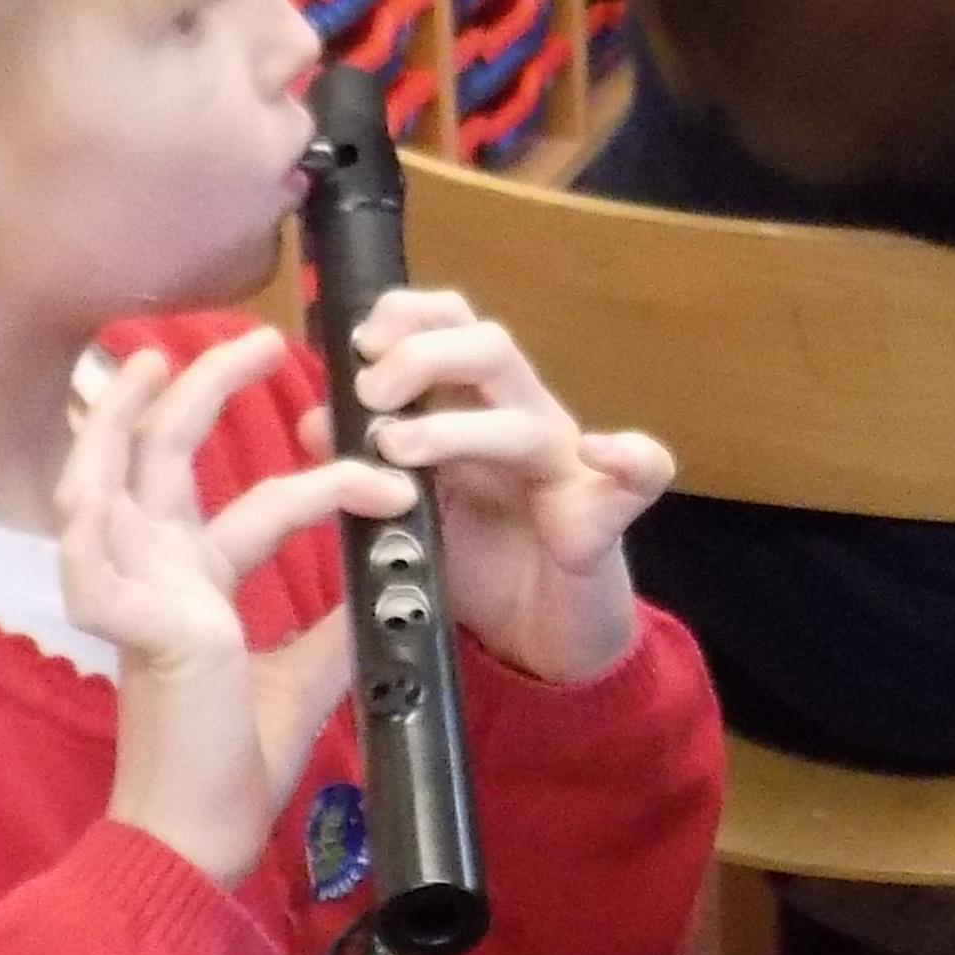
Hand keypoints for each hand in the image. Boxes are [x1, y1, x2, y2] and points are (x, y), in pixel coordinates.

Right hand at [58, 327, 395, 892]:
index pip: (223, 493)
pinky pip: (102, 564)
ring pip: (106, 486)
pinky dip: (121, 524)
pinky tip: (116, 491)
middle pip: (154, 458)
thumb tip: (388, 575)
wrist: (204, 835)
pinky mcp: (129, 629)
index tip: (336, 427)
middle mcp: (150, 577)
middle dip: (194, 388)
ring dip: (128, 421)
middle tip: (252, 337)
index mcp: (186, 584)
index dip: (284, 456)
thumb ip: (335, 621)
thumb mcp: (304, 674)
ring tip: (159, 361)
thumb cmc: (236, 761)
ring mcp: (129, 598)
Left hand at [324, 286, 670, 687]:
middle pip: (490, 349)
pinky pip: (641, 474)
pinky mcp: (604, 522)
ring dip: (460, 426)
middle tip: (370, 394)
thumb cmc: (478, 561)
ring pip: (527, 420)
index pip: (451, 326)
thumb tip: (314, 422)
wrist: (541, 638)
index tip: (357, 343)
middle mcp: (525, 421)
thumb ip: (364, 463)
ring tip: (400, 446)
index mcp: (477, 407)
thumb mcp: (408, 509)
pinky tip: (602, 451)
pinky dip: (630, 456)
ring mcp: (567, 468)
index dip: (405, 316)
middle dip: (423, 357)